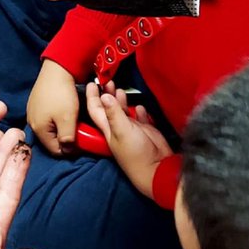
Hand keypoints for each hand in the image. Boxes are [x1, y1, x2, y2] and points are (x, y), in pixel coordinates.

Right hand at [27, 59, 80, 154]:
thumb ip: (67, 138)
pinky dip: (58, 118)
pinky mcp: (37, 103)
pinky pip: (48, 117)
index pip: (56, 151)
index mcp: (38, 130)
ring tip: (74, 120)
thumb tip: (68, 151)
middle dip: (67, 138)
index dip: (71, 150)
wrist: (57, 67)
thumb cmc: (62, 94)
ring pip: (51, 128)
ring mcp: (33, 112)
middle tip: (80, 130)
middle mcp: (32, 123)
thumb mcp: (67, 119)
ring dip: (63, 127)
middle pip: (52, 140)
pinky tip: (66, 110)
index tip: (83, 142)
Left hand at [84, 82, 173, 198]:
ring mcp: (133, 129)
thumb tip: (105, 96)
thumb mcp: (122, 131)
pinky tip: (139, 106)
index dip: (93, 97)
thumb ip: (114, 114)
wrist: (156, 167)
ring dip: (122, 100)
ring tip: (120, 89)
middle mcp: (118, 128)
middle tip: (108, 80)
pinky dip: (139, 110)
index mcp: (108, 129)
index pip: (96, 110)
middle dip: (107, 94)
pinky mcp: (146, 130)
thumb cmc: (136, 153)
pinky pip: (141, 117)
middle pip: (110, 108)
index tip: (92, 83)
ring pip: (124, 111)